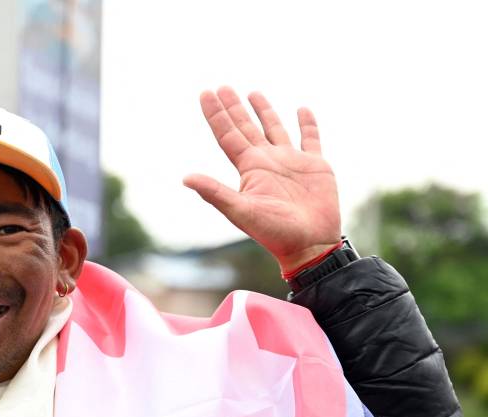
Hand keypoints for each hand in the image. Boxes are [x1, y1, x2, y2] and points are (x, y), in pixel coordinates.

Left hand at [183, 87, 341, 273]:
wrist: (310, 245)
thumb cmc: (275, 233)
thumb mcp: (242, 211)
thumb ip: (215, 193)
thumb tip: (185, 178)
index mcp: (250, 168)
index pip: (228, 134)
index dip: (216, 114)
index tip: (206, 93)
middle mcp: (268, 162)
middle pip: (246, 127)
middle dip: (234, 107)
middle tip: (222, 87)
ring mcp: (291, 162)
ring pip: (275, 129)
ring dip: (264, 111)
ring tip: (253, 93)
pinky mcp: (316, 166)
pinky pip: (311, 139)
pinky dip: (308, 124)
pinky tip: (302, 109)